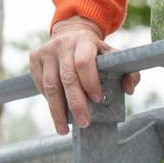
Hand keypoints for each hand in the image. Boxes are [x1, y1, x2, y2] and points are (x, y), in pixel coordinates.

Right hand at [30, 16, 139, 135]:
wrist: (71, 33)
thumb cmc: (95, 52)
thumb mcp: (113, 56)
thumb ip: (128, 72)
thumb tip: (128, 90)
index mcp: (84, 41)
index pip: (84, 62)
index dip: (89, 82)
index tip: (96, 100)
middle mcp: (63, 44)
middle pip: (67, 77)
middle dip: (75, 104)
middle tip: (84, 123)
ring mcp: (46, 50)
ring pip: (50, 85)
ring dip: (57, 110)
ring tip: (63, 129)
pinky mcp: (35, 58)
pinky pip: (40, 85)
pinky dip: (49, 100)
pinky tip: (57, 111)